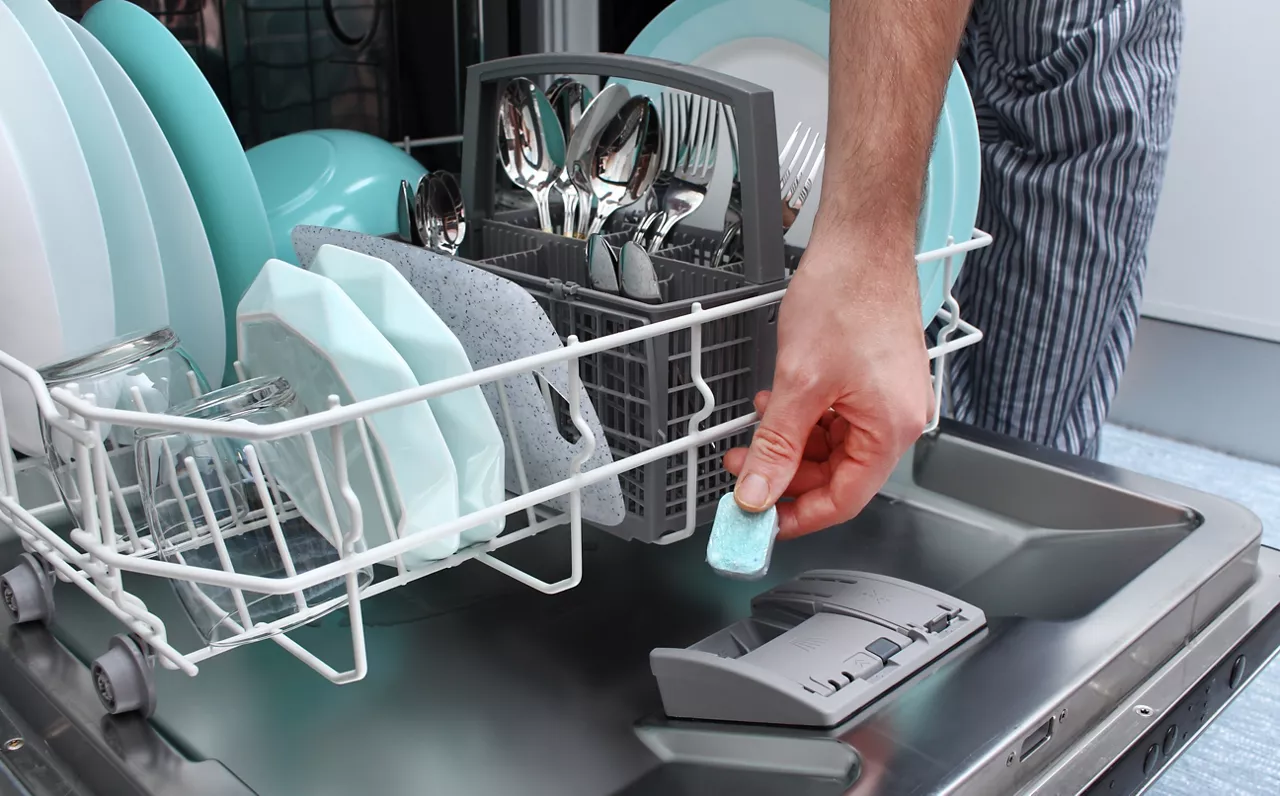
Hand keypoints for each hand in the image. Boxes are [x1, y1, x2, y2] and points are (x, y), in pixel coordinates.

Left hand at [723, 227, 933, 538]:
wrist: (862, 240)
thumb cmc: (848, 294)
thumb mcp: (799, 382)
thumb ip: (776, 444)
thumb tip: (759, 490)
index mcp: (891, 428)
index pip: (846, 499)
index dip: (800, 516)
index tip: (763, 523)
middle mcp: (898, 418)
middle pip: (838, 474)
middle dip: (785, 476)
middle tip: (743, 474)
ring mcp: (886, 398)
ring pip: (831, 446)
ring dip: (789, 446)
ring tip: (751, 438)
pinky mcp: (872, 378)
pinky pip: (836, 417)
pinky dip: (802, 420)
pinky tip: (774, 408)